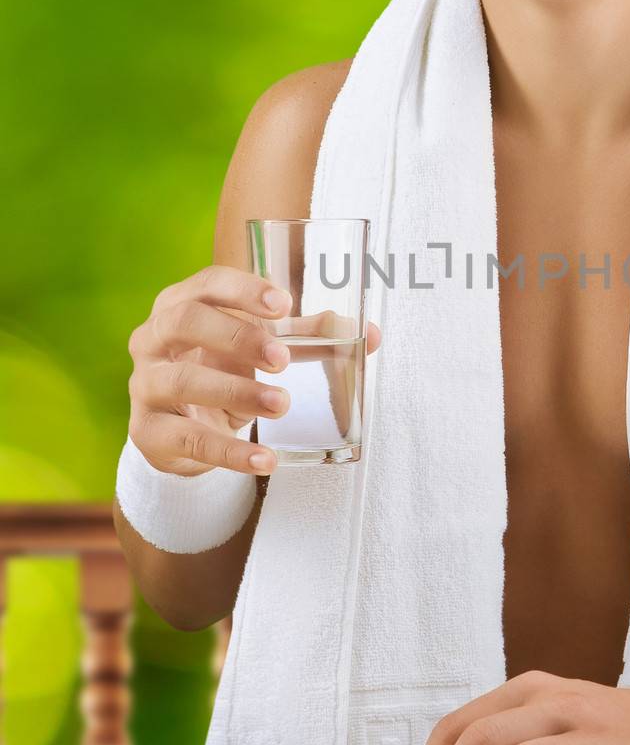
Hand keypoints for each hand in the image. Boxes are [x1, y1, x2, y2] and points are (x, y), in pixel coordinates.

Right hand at [126, 263, 380, 477]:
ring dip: (236, 392)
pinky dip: (229, 452)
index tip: (284, 305)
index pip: (207, 284)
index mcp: (181, 303)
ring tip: (282, 404)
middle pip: (185, 321)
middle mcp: (152, 337)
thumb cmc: (223, 368)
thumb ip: (309, 337)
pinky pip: (188, 440)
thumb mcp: (260, 349)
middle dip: (237, 337)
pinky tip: (264, 460)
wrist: (181, 430)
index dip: (243, 290)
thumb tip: (370, 335)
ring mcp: (144, 384)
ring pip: (183, 381)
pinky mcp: (148, 431)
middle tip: (282, 359)